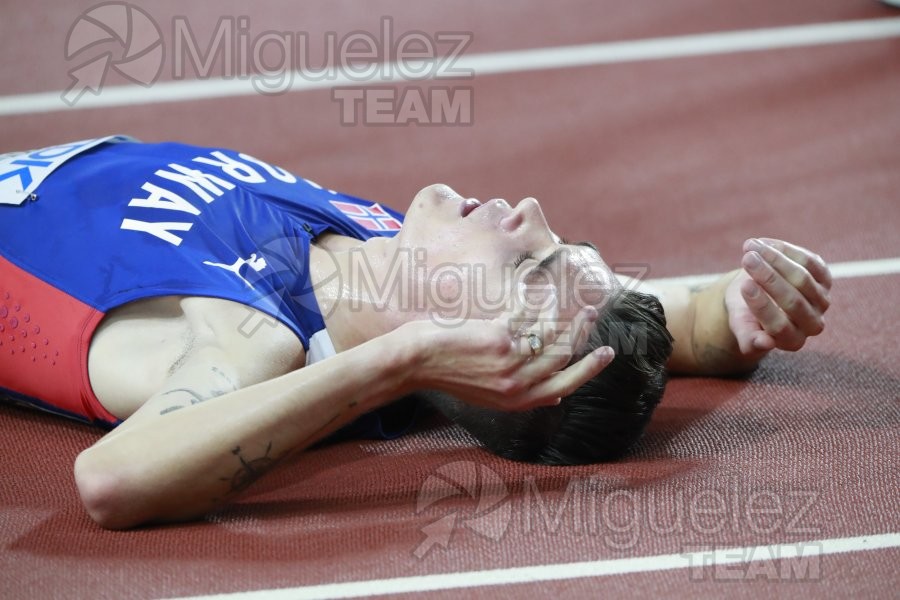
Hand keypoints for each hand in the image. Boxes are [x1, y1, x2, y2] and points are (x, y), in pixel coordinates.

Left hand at [412, 285, 614, 410]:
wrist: (413, 362)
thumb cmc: (447, 372)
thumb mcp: (489, 396)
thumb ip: (521, 395)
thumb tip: (555, 400)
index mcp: (516, 402)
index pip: (563, 387)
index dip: (588, 371)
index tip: (605, 354)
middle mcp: (517, 388)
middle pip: (563, 360)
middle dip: (583, 336)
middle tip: (593, 316)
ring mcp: (510, 365)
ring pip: (552, 339)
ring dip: (568, 317)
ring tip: (571, 299)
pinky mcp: (500, 342)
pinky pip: (531, 320)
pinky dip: (539, 303)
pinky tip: (541, 288)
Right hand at [725, 238, 831, 358]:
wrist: (756, 294)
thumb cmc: (745, 312)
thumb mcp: (740, 325)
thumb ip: (748, 338)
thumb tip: (764, 344)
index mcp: (791, 341)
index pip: (778, 326)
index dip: (762, 305)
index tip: (744, 285)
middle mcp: (812, 324)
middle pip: (792, 301)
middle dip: (768, 277)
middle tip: (747, 259)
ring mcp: (822, 301)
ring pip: (802, 278)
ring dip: (775, 259)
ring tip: (751, 247)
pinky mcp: (825, 278)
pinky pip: (809, 261)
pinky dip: (785, 250)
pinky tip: (763, 243)